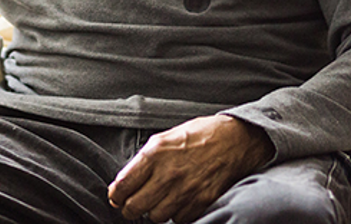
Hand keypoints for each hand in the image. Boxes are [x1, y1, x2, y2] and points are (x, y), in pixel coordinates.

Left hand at [107, 115, 272, 222]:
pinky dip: (174, 215)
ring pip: (155, 217)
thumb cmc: (199, 135)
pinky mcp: (201, 201)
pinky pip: (179, 219)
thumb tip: (126, 181)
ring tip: (155, 203)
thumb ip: (145, 159)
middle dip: (129, 208)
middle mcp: (168, 173)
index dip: (116, 195)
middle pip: (135, 206)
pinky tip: (176, 203)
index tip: (116, 197)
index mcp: (155, 153)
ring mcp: (185, 189)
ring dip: (152, 212)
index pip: (123, 185)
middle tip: (131, 205)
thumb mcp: (165, 137)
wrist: (234, 139)